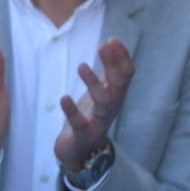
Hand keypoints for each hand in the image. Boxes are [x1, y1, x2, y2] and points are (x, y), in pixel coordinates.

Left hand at [54, 37, 133, 170]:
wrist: (80, 150)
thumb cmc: (91, 115)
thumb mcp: (100, 91)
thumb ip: (107, 71)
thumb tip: (110, 43)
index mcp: (115, 95)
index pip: (126, 74)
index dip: (122, 57)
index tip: (112, 40)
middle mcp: (111, 107)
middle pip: (119, 85)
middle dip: (113, 65)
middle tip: (103, 46)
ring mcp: (99, 122)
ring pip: (104, 103)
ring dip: (94, 84)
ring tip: (81, 65)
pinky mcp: (83, 134)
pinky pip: (80, 123)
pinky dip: (72, 111)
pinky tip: (63, 98)